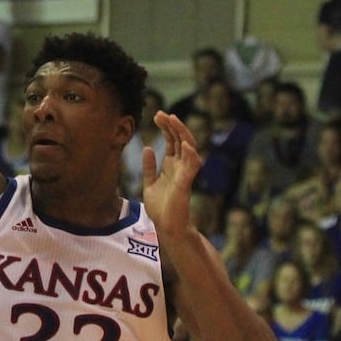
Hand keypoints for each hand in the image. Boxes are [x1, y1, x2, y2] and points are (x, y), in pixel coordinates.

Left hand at [142, 111, 202, 235]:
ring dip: (182, 133)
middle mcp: (180, 166)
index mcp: (172, 165)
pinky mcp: (185, 183)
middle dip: (172, 125)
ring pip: (188, 148)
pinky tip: (184, 144)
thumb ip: (149, 167)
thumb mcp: (150, 183)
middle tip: (161, 113)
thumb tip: (148, 148)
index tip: (157, 115)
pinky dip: (190, 155)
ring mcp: (184, 174)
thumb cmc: (160, 207)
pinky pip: (191, 166)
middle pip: (180, 140)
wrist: (166, 226)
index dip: (166, 127)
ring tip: (173, 119)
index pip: (172, 141)